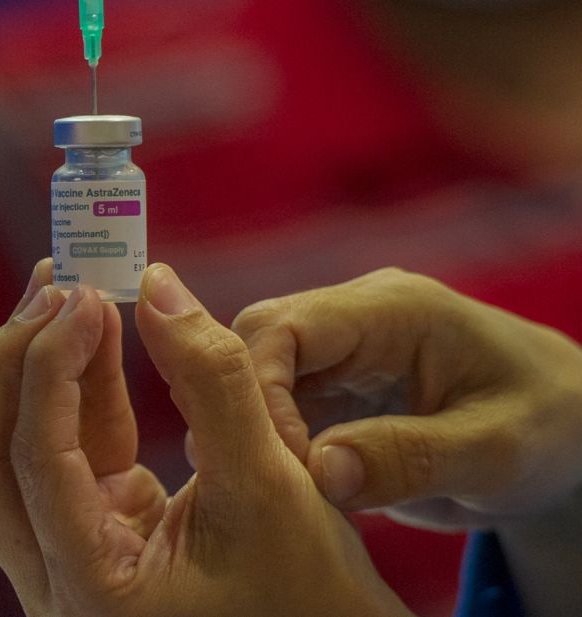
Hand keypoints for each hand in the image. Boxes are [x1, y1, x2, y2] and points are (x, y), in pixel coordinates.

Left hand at [0, 261, 409, 616]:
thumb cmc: (309, 593)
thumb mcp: (271, 483)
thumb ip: (214, 381)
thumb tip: (156, 286)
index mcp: (90, 590)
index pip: (37, 460)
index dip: (51, 366)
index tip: (85, 295)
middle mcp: (58, 583)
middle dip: (15, 362)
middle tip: (56, 283)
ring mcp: (68, 559)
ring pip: (16, 454)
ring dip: (39, 368)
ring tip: (70, 290)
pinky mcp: (92, 534)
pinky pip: (64, 453)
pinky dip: (78, 391)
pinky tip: (95, 332)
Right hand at [229, 267, 581, 530]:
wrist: (565, 429)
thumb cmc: (546, 428)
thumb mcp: (496, 453)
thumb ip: (410, 459)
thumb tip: (320, 471)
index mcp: (395, 308)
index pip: (284, 328)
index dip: (262, 393)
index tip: (288, 464)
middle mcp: (355, 316)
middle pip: (255, 344)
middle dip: (248, 412)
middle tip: (268, 481)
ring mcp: (342, 348)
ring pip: (257, 375)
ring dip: (258, 431)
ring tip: (283, 488)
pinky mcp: (335, 384)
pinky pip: (279, 405)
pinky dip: (276, 444)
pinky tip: (296, 485)